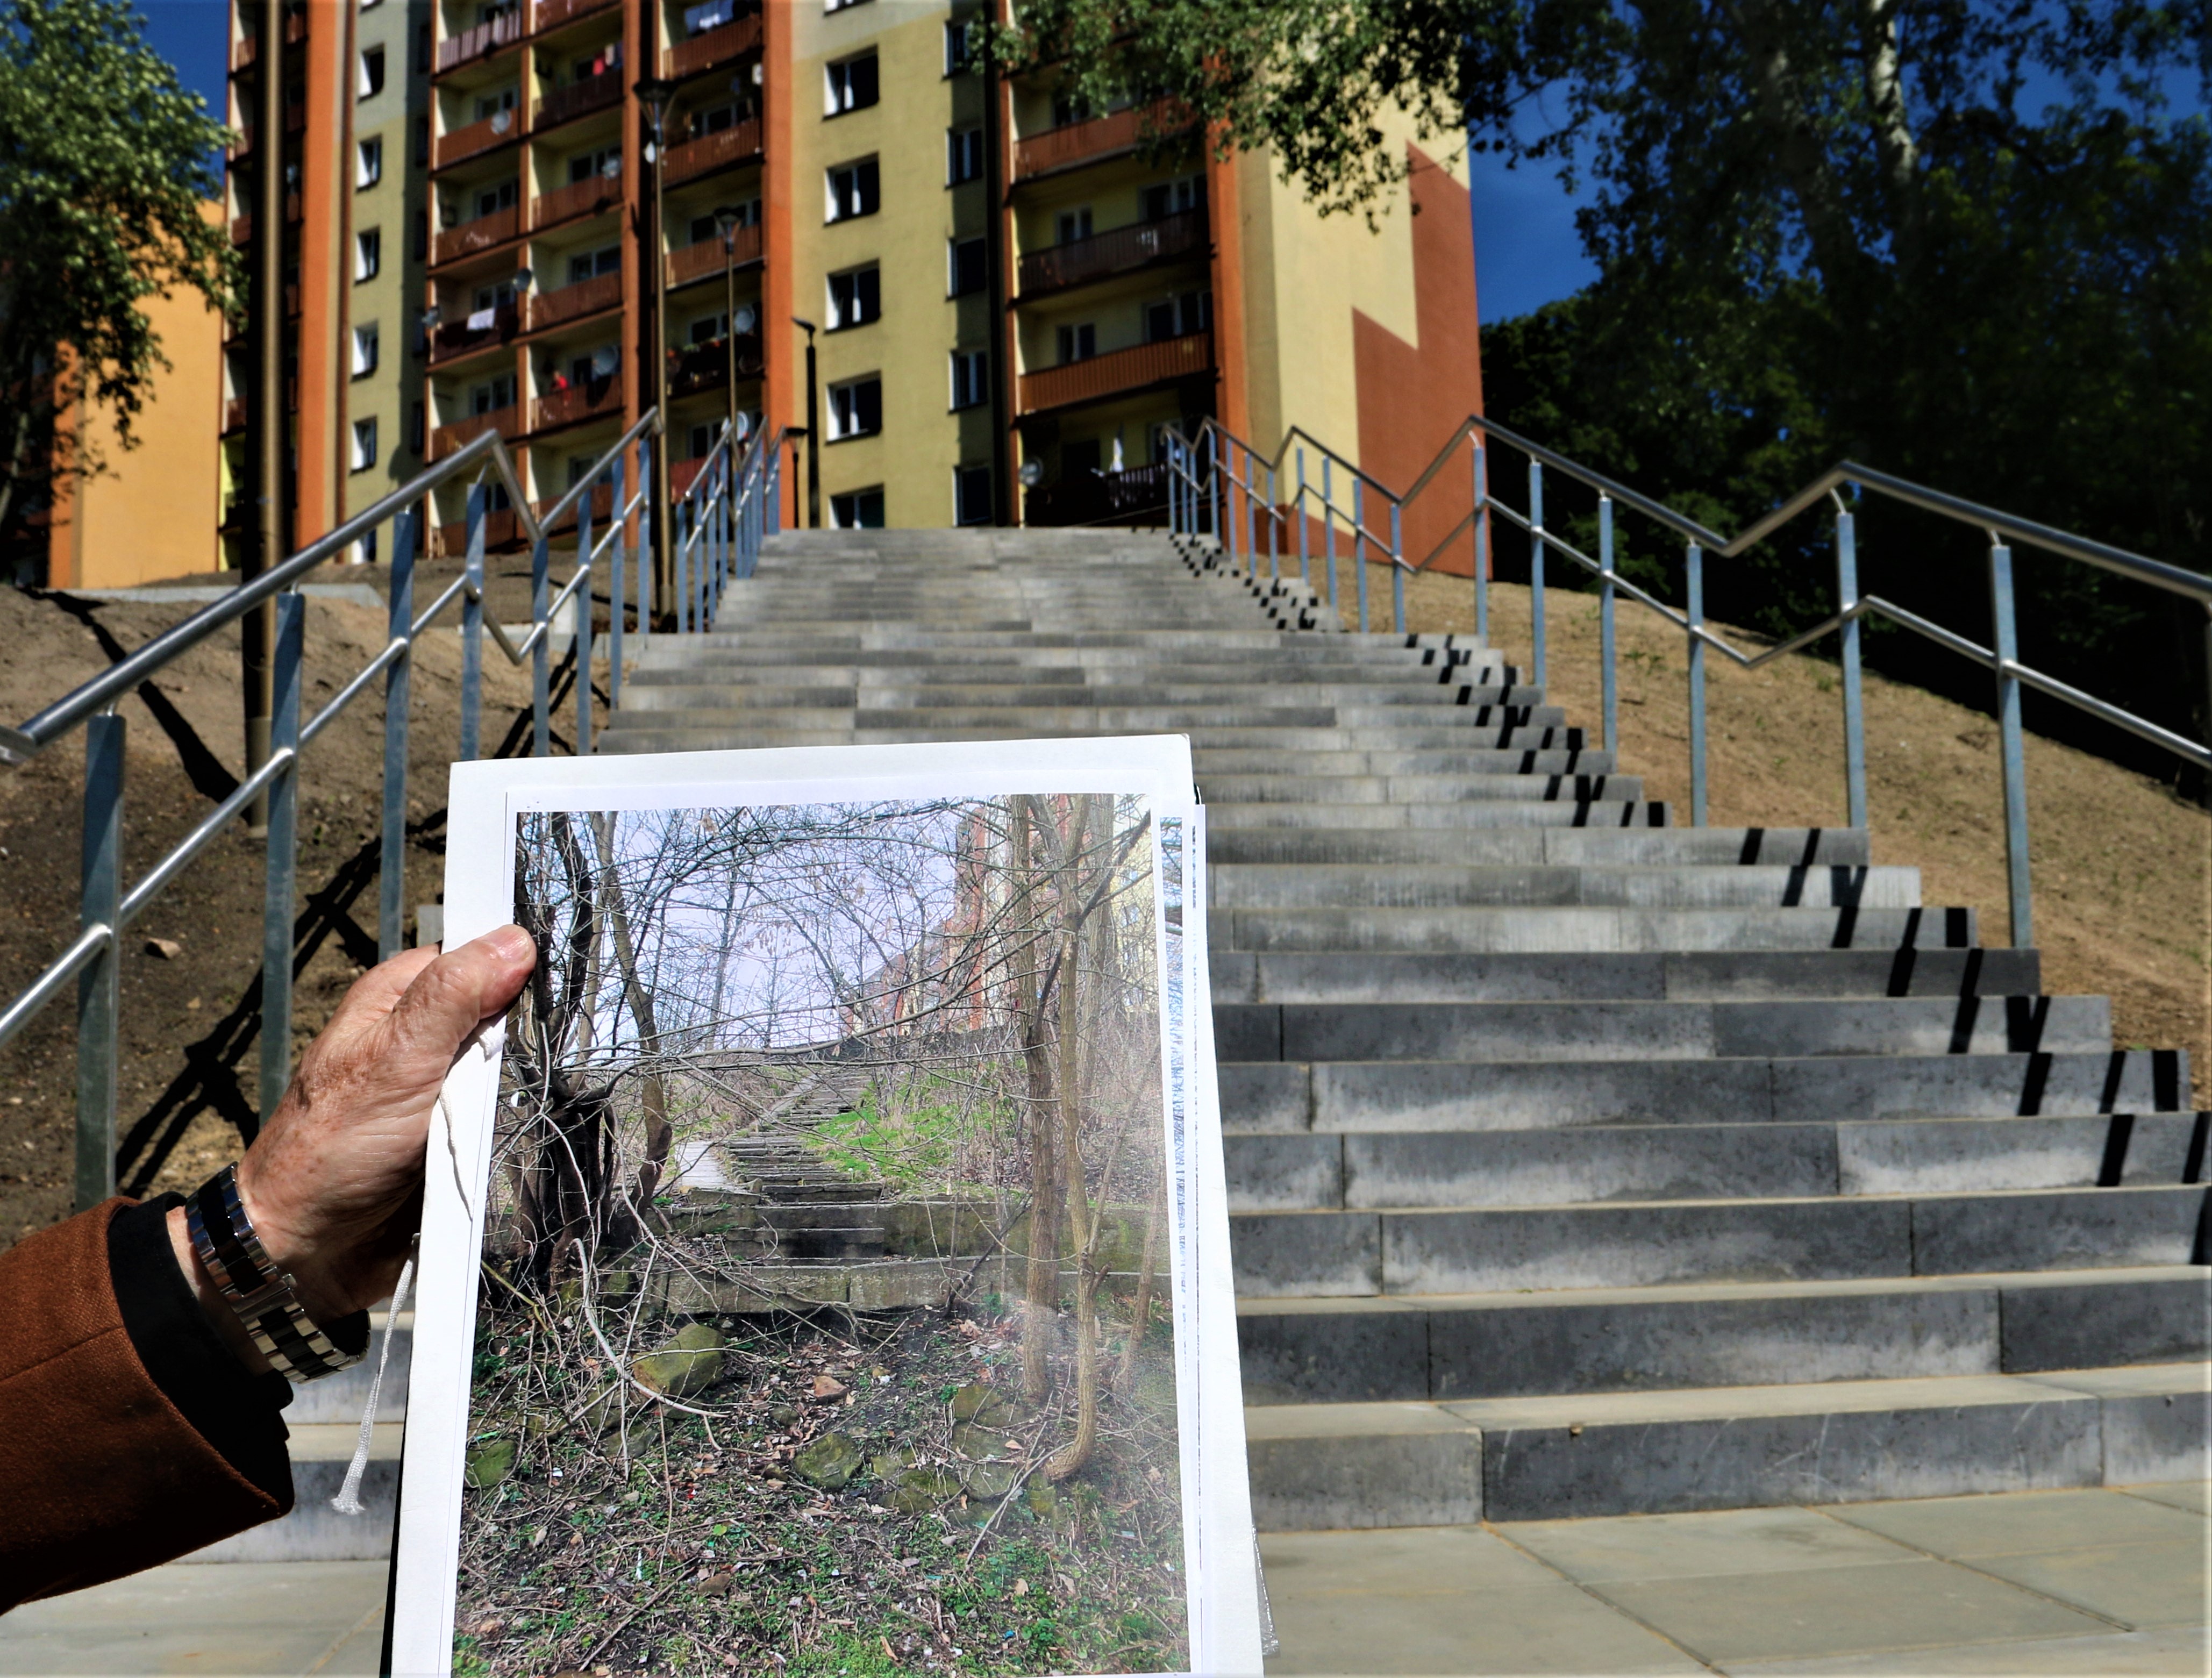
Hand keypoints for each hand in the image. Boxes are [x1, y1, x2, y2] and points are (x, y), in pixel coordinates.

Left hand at [168, 925, 535, 1372]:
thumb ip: (452, 997)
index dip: (525, 968)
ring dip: (533, 1090)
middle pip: (509, 1014)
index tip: (564, 988)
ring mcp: (445, 1085)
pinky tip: (536, 1135)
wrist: (307, 1251)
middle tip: (550, 1062)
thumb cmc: (331, 1150)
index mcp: (403, 996)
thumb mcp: (396, 1060)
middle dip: (534, 1038)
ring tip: (546, 1106)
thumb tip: (515, 939)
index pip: (485, 954)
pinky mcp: (460, 1132)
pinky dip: (522, 1127)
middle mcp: (425, 1034)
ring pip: (517, 1068)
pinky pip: (510, 1117)